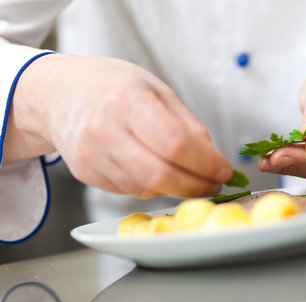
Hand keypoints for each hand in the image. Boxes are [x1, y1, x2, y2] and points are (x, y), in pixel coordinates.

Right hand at [5, 54, 231, 197]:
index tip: (225, 172)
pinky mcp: (84, 174)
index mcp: (127, 100)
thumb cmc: (117, 87)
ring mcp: (90, 155)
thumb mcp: (158, 91)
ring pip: (146, 189)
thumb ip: (187, 126)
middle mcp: (104, 129)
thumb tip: (214, 160)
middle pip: (160, 175)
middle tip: (214, 185)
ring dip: (177, 190)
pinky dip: (154, 188)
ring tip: (193, 181)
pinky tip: (162, 176)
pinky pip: (129, 191)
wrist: (62, 93)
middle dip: (196, 186)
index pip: (175, 144)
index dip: (206, 164)